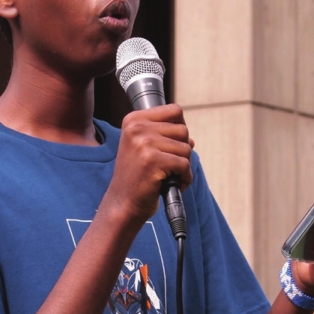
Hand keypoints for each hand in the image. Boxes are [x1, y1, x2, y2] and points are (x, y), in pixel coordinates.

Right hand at [105, 106, 194, 224]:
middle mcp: (137, 128)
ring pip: (186, 148)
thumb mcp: (142, 146)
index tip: (170, 146)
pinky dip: (185, 177)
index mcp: (133, 120)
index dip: (180, 129)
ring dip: (183, 166)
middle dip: (182, 150)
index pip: (175, 111)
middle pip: (183, 130)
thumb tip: (190, 138)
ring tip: (168, 175)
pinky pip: (185, 164)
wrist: (123, 203)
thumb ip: (163, 134)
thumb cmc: (137, 176)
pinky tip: (172, 184)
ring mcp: (144, 143)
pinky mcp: (153, 161)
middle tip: (168, 165)